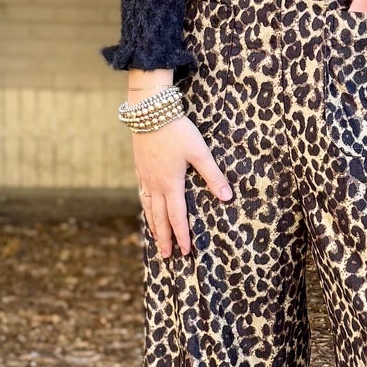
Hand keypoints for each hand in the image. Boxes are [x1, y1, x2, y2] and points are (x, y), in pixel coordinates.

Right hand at [132, 115, 232, 258]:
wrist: (150, 111)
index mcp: (171, 184)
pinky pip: (142, 194)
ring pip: (148, 207)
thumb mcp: (199, 152)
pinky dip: (145, 207)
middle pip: (159, 218)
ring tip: (156, 239)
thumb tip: (227, 197)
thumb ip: (213, 175)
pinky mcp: (139, 167)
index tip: (185, 251)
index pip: (177, 217)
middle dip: (164, 238)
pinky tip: (147, 209)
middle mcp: (155, 184)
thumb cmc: (177, 130)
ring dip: (153, 225)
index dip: (182, 235)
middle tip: (166, 256)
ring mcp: (145, 176)